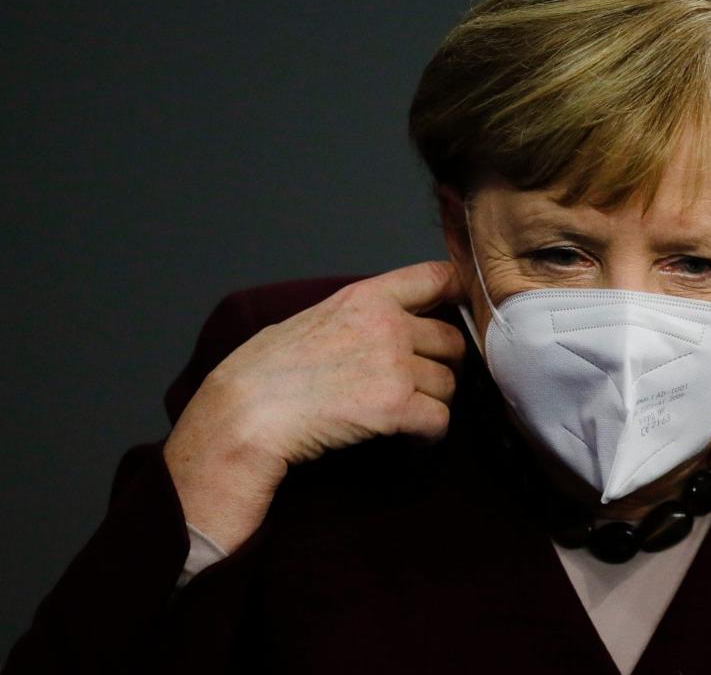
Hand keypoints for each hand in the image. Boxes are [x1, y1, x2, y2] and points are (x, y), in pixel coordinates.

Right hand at [163, 261, 467, 550]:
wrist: (244, 414)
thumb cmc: (263, 372)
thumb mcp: (312, 318)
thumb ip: (356, 316)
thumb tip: (383, 325)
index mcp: (365, 297)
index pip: (434, 276)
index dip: (456, 292)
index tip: (461, 308)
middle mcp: (388, 324)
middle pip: (451, 340)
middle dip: (443, 363)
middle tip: (424, 383)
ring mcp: (395, 365)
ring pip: (448, 384)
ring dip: (433, 402)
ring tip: (407, 415)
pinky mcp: (397, 406)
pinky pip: (439, 420)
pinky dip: (430, 434)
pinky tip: (410, 438)